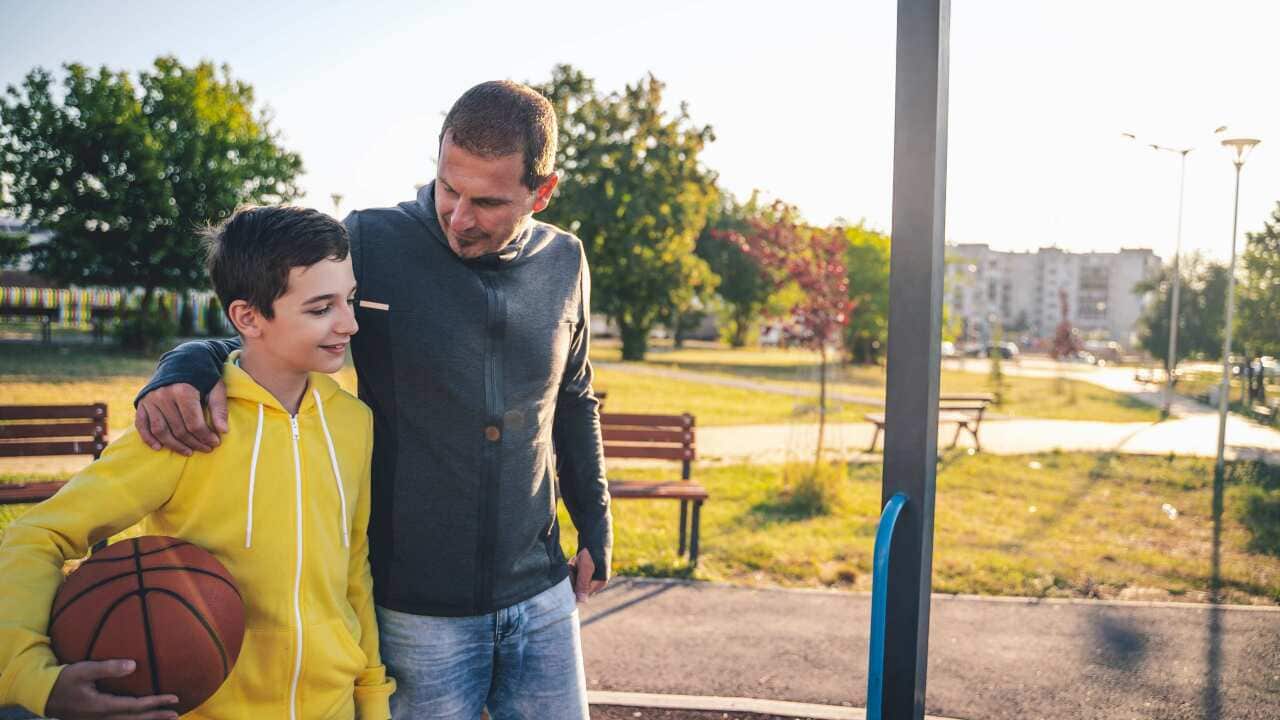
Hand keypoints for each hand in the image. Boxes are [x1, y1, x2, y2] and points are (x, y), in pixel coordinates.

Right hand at [45, 659, 178, 719]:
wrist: (43, 695)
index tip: (173, 698)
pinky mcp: (95, 719)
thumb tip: (134, 665)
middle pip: (135, 719)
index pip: (135, 707)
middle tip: (176, 714)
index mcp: (102, 706)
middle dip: (156, 717)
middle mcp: (103, 717)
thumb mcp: (83, 670)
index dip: (155, 703)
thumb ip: (108, 668)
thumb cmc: (64, 680)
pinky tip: (142, 719)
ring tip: (165, 718)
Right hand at [135, 380, 227, 455]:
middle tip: (206, 449)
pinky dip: (148, 438)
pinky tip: (159, 448)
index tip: (215, 443)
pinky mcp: (142, 403)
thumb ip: (219, 408)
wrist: (182, 359)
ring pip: (161, 431)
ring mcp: (151, 399)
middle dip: (194, 443)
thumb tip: (223, 431)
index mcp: (184, 390)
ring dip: (174, 445)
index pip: (194, 423)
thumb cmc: (203, 376)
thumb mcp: (216, 387)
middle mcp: (164, 395)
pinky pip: (142, 425)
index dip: (205, 436)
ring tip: (188, 452)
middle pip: (178, 429)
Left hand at [567, 549, 607, 602]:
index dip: (573, 585)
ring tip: (575, 561)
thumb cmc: (592, 552)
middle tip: (574, 565)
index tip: (573, 573)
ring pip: (574, 579)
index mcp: (599, 584)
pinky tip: (575, 560)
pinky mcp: (586, 569)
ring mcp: (591, 575)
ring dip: (571, 570)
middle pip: (577, 586)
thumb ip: (583, 584)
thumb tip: (582, 601)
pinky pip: (575, 572)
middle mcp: (596, 581)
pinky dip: (573, 566)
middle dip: (572, 576)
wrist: (595, 534)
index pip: (581, 594)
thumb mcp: (586, 568)